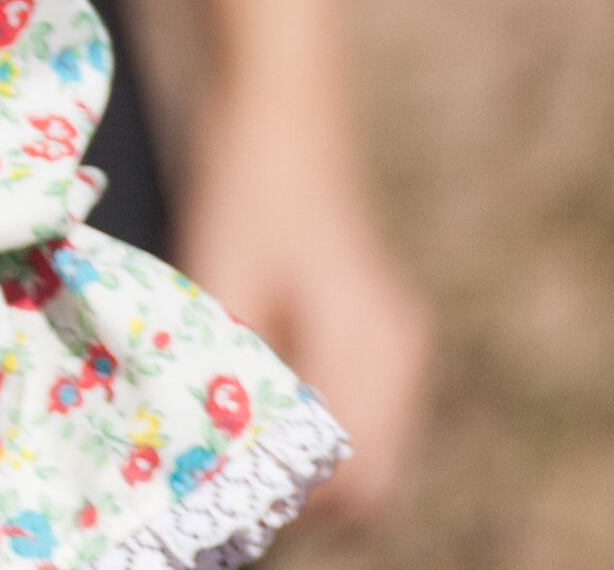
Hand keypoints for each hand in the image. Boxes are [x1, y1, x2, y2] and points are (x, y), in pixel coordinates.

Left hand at [176, 112, 429, 523]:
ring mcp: (403, 345)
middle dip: (311, 497)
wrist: (284, 111)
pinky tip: (271, 405)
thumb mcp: (217, 279)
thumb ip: (223, 369)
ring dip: (321, 467)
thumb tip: (210, 450)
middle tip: (232, 475)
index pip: (357, 480)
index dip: (294, 501)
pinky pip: (372, 417)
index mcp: (367, 347)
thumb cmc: (243, 189)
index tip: (231, 485)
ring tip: (244, 442)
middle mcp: (401, 356)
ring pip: (378, 454)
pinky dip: (331, 431)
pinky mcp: (390, 333)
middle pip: (377, 485)